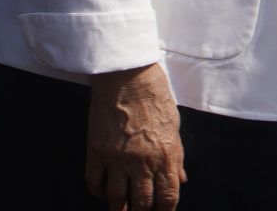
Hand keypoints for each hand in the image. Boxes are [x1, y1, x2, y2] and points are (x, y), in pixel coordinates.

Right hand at [85, 63, 183, 210]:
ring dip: (120, 209)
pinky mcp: (96, 152)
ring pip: (116, 199)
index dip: (166, 210)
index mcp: (166, 155)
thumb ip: (177, 157)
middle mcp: (143, 162)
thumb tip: (181, 180)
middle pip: (142, 203)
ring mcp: (117, 159)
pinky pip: (94, 183)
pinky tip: (103, 193)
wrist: (129, 79)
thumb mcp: (174, 127)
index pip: (168, 196)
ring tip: (122, 210)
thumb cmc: (156, 99)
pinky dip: (99, 192)